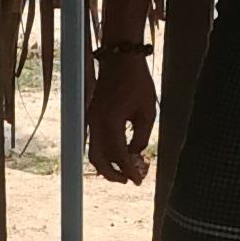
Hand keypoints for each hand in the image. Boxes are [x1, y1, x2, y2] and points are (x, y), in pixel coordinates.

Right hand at [92, 43, 157, 182]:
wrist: (120, 60)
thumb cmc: (136, 82)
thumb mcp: (148, 112)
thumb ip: (141, 137)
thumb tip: (135, 154)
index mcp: (110, 122)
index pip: (118, 155)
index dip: (129, 171)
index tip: (137, 180)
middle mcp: (96, 123)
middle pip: (98, 159)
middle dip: (112, 174)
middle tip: (128, 180)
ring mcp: (92, 119)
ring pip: (94, 151)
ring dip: (107, 164)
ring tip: (123, 170)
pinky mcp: (92, 116)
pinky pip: (96, 141)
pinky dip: (106, 151)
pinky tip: (120, 153)